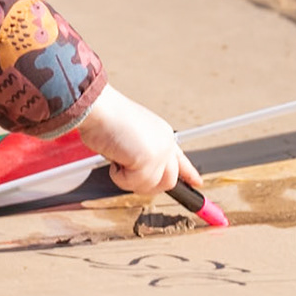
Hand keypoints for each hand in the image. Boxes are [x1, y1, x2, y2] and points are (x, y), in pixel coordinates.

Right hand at [76, 86, 202, 197]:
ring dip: (129, 179)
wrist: (98, 108)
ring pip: (151, 187)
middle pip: (168, 182)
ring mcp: (160, 152)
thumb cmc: (106, 119)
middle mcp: (165, 143)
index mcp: (163, 134)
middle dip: (145, 184)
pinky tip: (114, 158)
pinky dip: (118, 176)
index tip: (197, 182)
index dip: (189, 173)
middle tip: (125, 172)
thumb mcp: (130, 138)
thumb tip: (138, 173)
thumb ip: (141, 155)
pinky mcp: (149, 160)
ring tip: (117, 159)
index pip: (181, 159)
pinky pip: (133, 184)